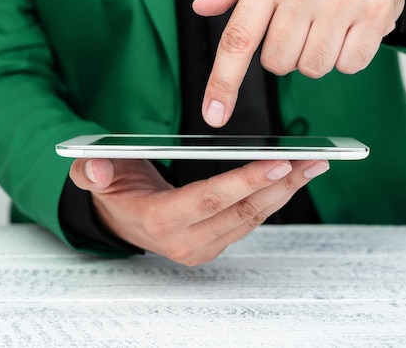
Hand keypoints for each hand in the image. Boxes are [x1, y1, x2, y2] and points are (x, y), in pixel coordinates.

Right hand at [69, 157, 328, 265]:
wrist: (122, 218)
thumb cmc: (115, 190)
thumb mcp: (94, 174)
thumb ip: (92, 171)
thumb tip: (96, 168)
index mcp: (158, 220)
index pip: (209, 199)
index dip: (245, 182)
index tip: (279, 162)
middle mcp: (185, 240)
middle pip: (241, 211)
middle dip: (280, 184)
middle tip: (312, 159)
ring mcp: (203, 246)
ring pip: (253, 218)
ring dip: (285, 190)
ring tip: (313, 164)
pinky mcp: (216, 243)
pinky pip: (250, 220)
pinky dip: (274, 198)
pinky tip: (292, 177)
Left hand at [193, 0, 404, 126]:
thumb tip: (201, 6)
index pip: (239, 37)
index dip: (224, 81)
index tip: (214, 114)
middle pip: (278, 63)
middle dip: (285, 54)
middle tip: (299, 26)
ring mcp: (342, 0)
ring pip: (312, 68)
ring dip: (314, 57)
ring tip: (324, 26)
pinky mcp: (374, 14)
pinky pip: (348, 66)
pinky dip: (345, 57)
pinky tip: (347, 31)